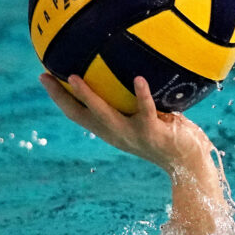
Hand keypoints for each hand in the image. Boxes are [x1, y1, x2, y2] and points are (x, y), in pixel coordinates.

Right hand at [40, 73, 211, 172]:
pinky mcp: (153, 133)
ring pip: (105, 115)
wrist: (189, 164)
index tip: (45, 77)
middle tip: (45, 76)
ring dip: (89, 97)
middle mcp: (117, 134)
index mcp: (111, 131)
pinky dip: (142, 95)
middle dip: (60, 96)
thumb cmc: (172, 137)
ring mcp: (133, 135)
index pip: (78, 114)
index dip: (60, 98)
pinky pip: (146, 110)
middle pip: (80, 115)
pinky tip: (138, 78)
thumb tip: (133, 70)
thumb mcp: (147, 120)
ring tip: (75, 77)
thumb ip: (135, 104)